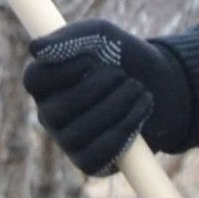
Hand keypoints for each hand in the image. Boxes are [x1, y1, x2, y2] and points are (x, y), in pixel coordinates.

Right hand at [21, 18, 185, 176]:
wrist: (164, 85)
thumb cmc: (123, 57)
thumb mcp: (99, 35)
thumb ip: (69, 38)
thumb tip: (35, 49)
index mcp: (44, 84)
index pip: (34, 80)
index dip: (62, 71)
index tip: (93, 58)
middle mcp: (50, 114)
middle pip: (56, 110)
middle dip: (96, 89)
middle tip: (124, 75)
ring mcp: (67, 141)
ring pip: (77, 134)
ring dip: (114, 108)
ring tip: (138, 89)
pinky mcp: (89, 162)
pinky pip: (97, 154)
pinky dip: (123, 131)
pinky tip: (141, 109)